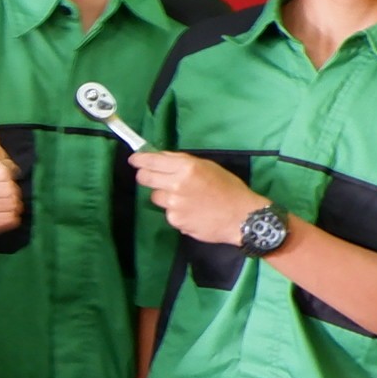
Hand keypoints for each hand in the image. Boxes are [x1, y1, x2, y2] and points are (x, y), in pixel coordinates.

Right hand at [0, 108, 24, 237]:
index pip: (4, 173)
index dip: (8, 172)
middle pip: (8, 190)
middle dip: (11, 189)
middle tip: (1, 188)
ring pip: (9, 207)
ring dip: (11, 204)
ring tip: (1, 199)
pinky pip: (6, 221)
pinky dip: (10, 217)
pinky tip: (1, 211)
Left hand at [135, 148, 274, 248]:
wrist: (242, 217)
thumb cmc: (228, 188)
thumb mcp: (208, 166)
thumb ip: (182, 161)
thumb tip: (159, 156)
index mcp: (186, 167)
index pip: (151, 161)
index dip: (139, 160)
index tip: (134, 160)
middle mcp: (177, 184)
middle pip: (144, 178)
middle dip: (145, 176)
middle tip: (151, 177)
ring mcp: (174, 204)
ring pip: (156, 197)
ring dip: (165, 196)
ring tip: (186, 199)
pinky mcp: (176, 221)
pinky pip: (168, 213)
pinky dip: (176, 212)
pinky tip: (192, 212)